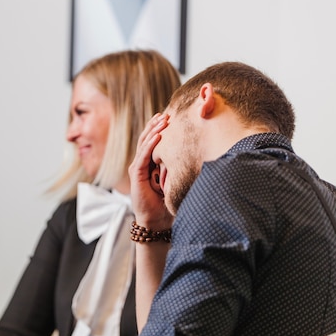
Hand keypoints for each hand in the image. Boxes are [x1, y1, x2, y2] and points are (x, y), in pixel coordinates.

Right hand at [128, 113, 173, 227]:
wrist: (156, 220)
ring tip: (161, 120)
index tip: (169, 118)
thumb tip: (198, 158)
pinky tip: (157, 136)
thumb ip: (179, 170)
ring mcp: (138, 168)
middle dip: (155, 125)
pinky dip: (150, 145)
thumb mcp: (175, 182)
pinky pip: (143, 156)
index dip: (159, 129)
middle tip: (165, 114)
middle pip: (147, 139)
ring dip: (153, 131)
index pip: (153, 142)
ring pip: (144, 144)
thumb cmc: (166, 203)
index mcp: (150, 164)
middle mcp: (142, 164)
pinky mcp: (137, 174)